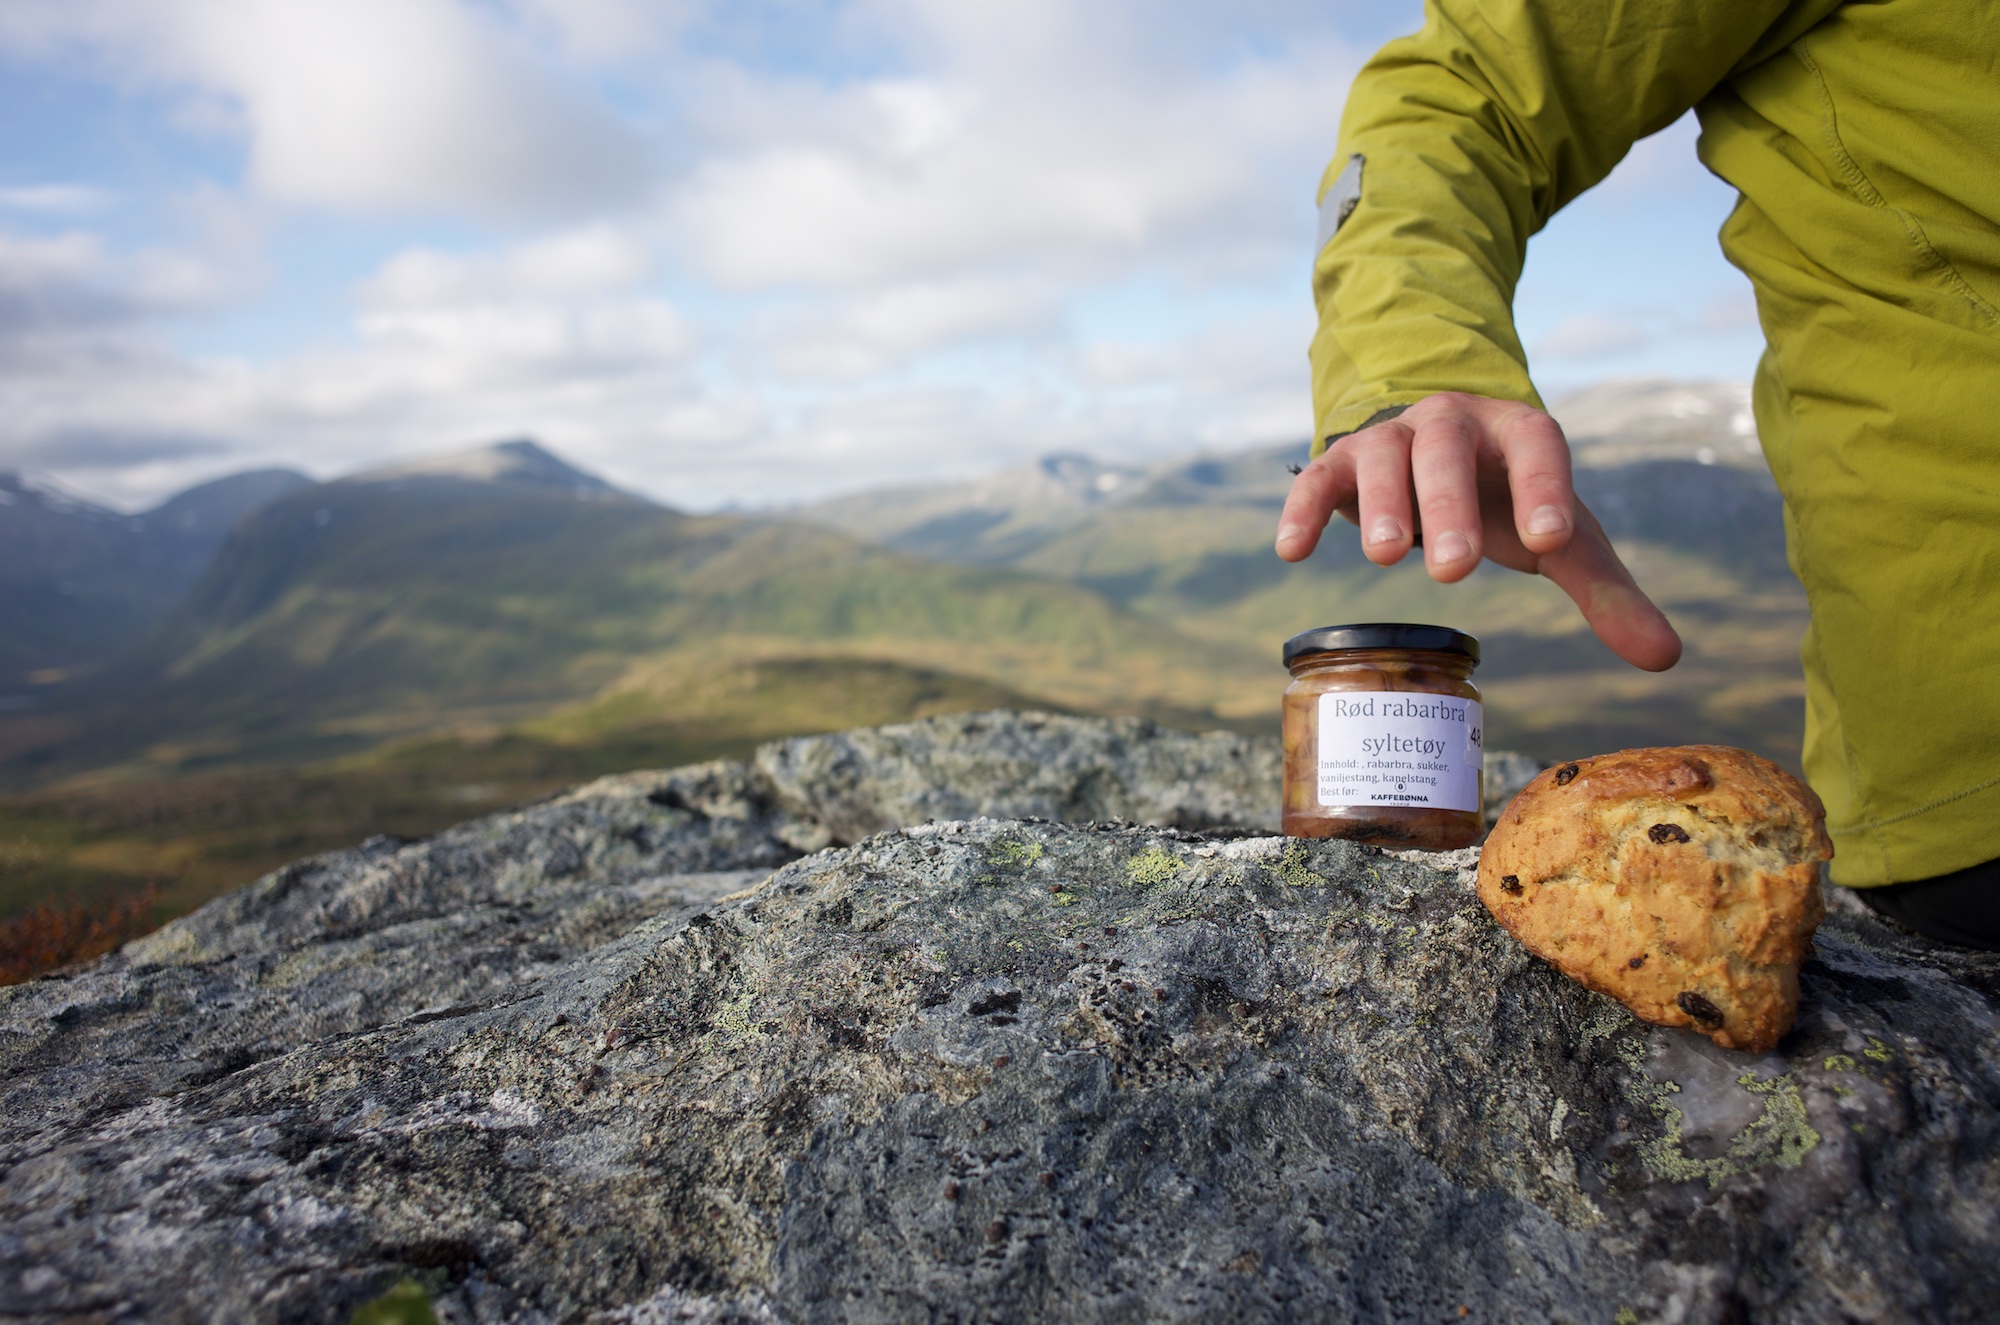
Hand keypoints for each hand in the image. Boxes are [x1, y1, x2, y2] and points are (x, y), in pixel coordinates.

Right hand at [1274, 392, 1681, 671]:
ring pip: (1384, 456)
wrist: (1438, 448)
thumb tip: (1666, 657)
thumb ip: (1606, 591)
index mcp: (1517, 432)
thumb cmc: (1508, 500)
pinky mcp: (1343, 459)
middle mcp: (1453, 422)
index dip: (1544, 486)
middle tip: (1455, 570)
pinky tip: (1293, 552)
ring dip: (1382, 504)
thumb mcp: (1559, 538)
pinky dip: (1305, 510)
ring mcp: (1393, 436)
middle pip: (1449, 452)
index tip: (1552, 538)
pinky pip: (1319, 477)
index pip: (1537, 445)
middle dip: (1450, 506)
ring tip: (1387, 560)